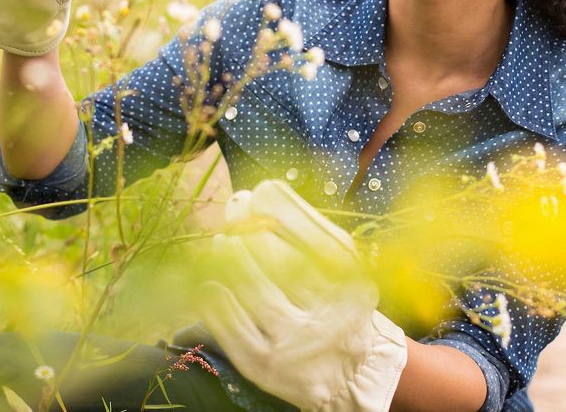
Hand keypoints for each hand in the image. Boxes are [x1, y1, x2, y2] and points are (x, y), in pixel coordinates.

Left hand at [196, 180, 407, 411]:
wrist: (346, 373)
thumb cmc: (336, 299)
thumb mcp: (341, 264)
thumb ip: (308, 227)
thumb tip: (261, 192)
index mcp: (354, 284)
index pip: (313, 235)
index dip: (279, 208)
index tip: (258, 192)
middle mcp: (331, 317)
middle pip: (282, 261)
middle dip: (251, 228)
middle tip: (235, 211)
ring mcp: (297, 346)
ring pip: (255, 293)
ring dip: (232, 259)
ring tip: (223, 240)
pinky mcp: (266, 368)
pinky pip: (232, 328)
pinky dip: (217, 300)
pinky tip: (212, 281)